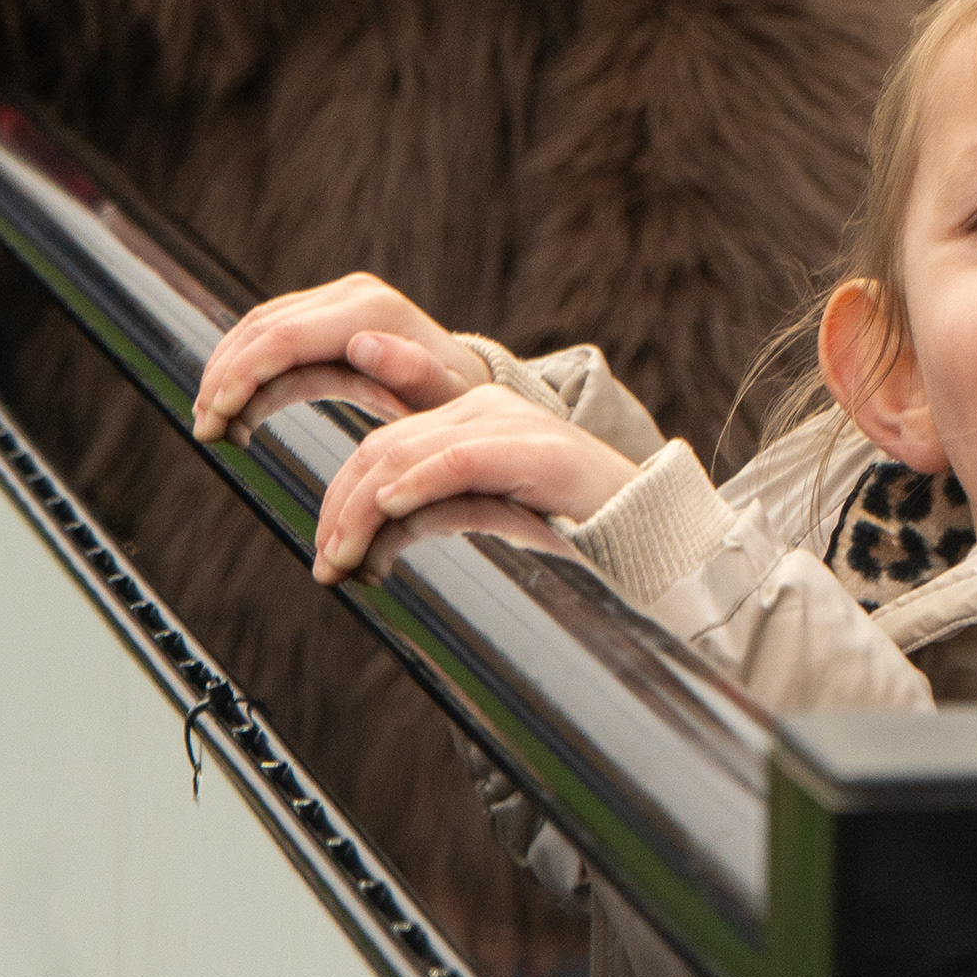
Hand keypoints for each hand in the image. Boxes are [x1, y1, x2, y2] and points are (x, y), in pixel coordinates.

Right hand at [191, 271, 487, 443]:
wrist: (465, 382)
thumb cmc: (454, 400)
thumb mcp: (443, 398)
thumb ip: (410, 372)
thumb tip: (360, 345)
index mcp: (372, 313)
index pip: (286, 337)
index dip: (242, 376)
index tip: (215, 418)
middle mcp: (350, 295)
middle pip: (263, 328)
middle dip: (224, 377)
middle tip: (204, 428)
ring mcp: (336, 299)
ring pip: (258, 328)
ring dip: (225, 373)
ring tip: (211, 424)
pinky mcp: (326, 314)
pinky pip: (271, 337)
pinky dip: (245, 372)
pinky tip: (232, 410)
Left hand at [308, 386, 641, 581]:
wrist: (652, 532)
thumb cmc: (569, 533)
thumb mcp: (486, 517)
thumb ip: (434, 514)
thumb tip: (364, 547)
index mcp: (467, 421)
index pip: (378, 448)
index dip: (338, 499)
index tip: (324, 557)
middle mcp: (482, 410)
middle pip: (380, 449)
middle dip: (340, 510)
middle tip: (327, 567)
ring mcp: (509, 424)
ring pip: (404, 454)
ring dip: (361, 511)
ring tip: (345, 558)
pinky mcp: (536, 450)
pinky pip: (459, 459)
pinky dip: (416, 484)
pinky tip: (390, 510)